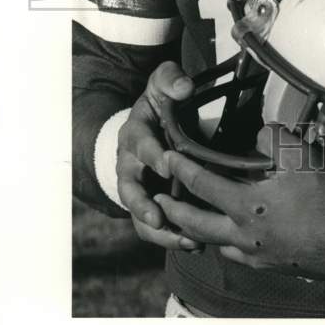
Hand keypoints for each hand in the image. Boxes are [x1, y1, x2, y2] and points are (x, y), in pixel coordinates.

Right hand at [117, 60, 202, 251]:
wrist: (150, 121)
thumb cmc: (160, 100)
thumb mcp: (163, 81)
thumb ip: (172, 79)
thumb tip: (184, 87)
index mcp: (135, 133)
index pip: (139, 145)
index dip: (152, 155)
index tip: (169, 164)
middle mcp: (130, 163)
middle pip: (129, 189)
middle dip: (142, 205)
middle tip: (159, 217)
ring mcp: (138, 186)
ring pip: (139, 214)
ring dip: (159, 230)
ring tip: (184, 241)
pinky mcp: (149, 201)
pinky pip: (152, 225)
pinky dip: (169, 237)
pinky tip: (195, 245)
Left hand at [156, 124, 324, 281]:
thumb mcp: (303, 157)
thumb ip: (276, 138)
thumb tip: (260, 133)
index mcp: (247, 205)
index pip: (201, 184)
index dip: (182, 168)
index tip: (167, 157)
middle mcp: (243, 234)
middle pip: (196, 224)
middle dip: (174, 211)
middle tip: (158, 202)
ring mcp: (255, 254)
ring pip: (214, 243)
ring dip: (195, 231)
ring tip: (186, 221)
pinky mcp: (269, 265)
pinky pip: (237, 256)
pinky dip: (224, 245)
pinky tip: (228, 238)